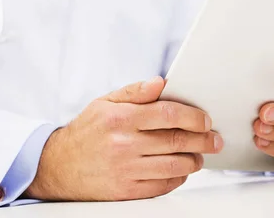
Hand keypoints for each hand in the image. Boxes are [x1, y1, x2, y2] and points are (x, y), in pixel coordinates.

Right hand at [24, 77, 222, 200]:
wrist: (59, 166)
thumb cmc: (86, 132)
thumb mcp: (105, 103)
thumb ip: (135, 92)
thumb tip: (161, 83)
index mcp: (121, 118)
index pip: (169, 114)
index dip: (194, 117)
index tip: (205, 119)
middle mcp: (124, 144)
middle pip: (177, 140)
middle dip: (203, 139)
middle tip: (214, 139)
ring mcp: (126, 169)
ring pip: (175, 166)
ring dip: (194, 160)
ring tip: (200, 155)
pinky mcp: (126, 191)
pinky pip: (163, 186)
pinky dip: (178, 178)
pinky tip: (182, 170)